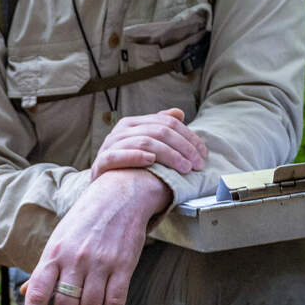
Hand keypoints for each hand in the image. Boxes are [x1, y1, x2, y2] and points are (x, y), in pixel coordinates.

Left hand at [21, 169, 171, 304]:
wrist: (119, 196)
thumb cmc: (84, 221)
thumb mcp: (58, 240)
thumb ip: (44, 270)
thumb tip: (25, 294)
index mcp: (53, 254)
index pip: (37, 293)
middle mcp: (74, 260)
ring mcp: (99, 263)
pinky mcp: (123, 265)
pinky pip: (115, 301)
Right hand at [89, 107, 206, 180]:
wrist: (104, 191)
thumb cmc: (129, 168)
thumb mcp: (146, 146)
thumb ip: (160, 129)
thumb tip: (178, 113)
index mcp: (133, 124)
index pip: (167, 123)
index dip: (189, 137)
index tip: (203, 154)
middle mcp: (121, 131)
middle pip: (159, 131)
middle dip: (183, 147)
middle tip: (197, 164)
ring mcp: (109, 146)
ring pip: (144, 142)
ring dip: (168, 154)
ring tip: (183, 167)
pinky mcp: (101, 163)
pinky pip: (118, 156)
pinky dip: (135, 156)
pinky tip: (151, 161)